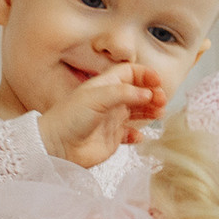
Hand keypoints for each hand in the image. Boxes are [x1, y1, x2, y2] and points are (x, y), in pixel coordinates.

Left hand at [38, 64, 165, 167]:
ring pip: (138, 111)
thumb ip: (125, 93)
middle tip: (161, 101)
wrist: (57, 146)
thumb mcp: (97, 98)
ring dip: (150, 111)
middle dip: (152, 94)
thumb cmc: (70, 118)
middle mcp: (110, 101)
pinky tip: (140, 136)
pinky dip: (138, 135)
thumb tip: (148, 93)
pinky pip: (130, 134)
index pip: (130, 73)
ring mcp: (112, 119)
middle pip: (138, 92)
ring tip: (158, 114)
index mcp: (105, 85)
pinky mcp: (112, 138)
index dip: (145, 75)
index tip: (157, 82)